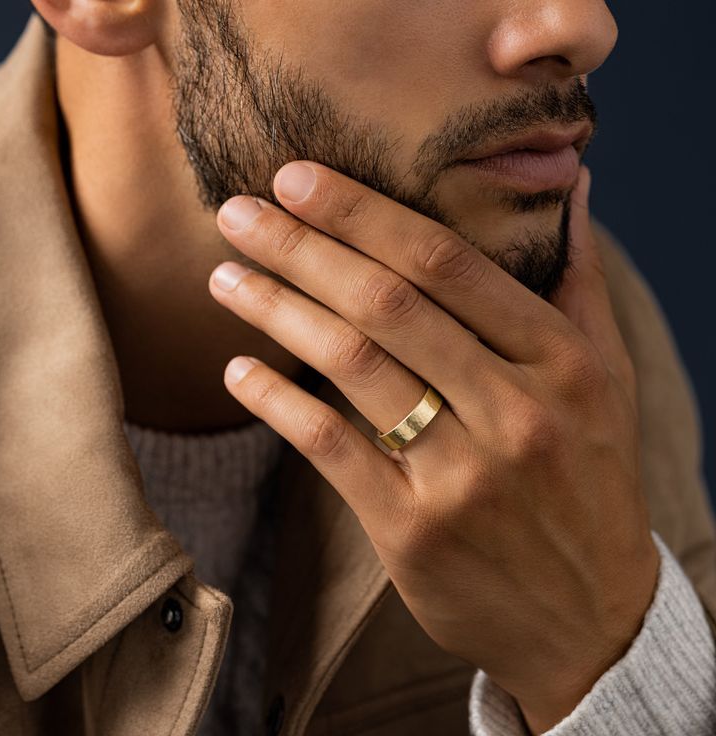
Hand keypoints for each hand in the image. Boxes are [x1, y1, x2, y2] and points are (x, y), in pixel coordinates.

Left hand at [208, 162, 658, 732]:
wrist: (592, 615)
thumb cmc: (591, 481)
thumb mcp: (608, 379)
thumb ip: (580, 281)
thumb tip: (571, 187)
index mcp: (562, 363)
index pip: (447, 262)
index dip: (363, 213)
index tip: (297, 179)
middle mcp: (514, 412)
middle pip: (387, 304)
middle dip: (301, 247)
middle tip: (235, 212)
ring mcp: (462, 475)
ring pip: (352, 366)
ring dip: (276, 311)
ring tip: (223, 277)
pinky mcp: (413, 531)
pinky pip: (331, 448)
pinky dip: (277, 403)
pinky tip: (238, 371)